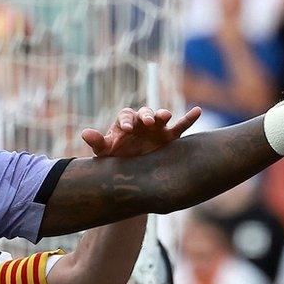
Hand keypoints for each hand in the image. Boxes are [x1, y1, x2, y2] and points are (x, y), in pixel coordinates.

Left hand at [81, 106, 202, 157]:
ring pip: (161, 117)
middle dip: (145, 116)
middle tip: (146, 122)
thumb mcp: (105, 153)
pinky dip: (189, 118)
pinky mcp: (169, 137)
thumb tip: (85, 133)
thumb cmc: (116, 159)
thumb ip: (98, 142)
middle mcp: (141, 123)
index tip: (127, 128)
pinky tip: (198, 111)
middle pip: (144, 113)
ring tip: (165, 116)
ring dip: (162, 115)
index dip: (126, 120)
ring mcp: (156, 129)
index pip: (125, 116)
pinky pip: (181, 126)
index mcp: (125, 123)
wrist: (132, 173)